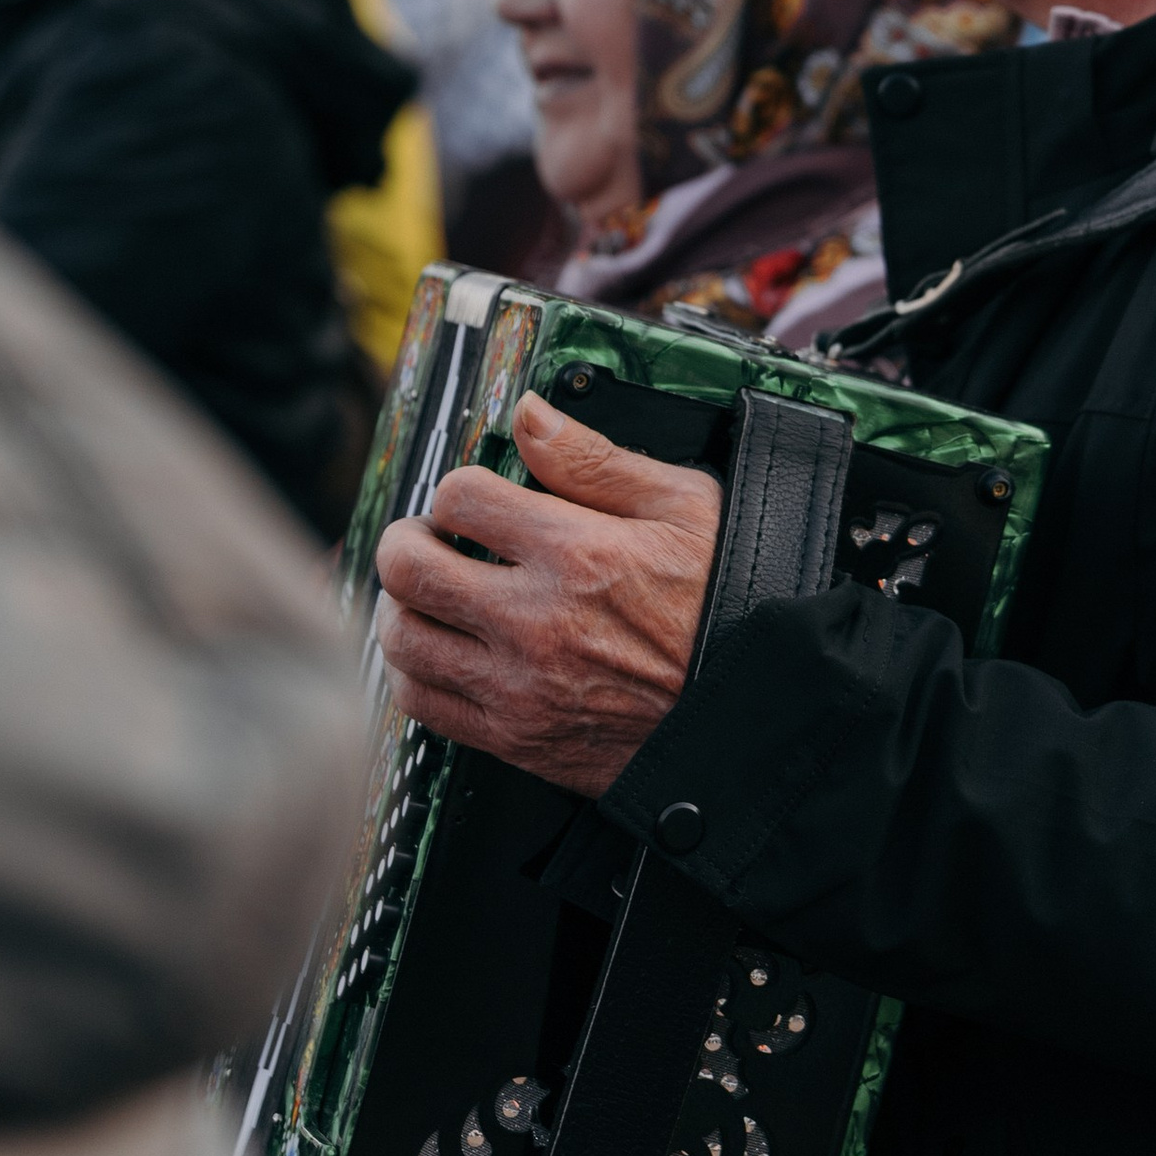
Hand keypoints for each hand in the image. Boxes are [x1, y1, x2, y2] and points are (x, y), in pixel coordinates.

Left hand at [373, 391, 721, 797]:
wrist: (752, 710)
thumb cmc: (725, 603)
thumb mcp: (684, 506)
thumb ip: (595, 459)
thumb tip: (531, 416)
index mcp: (576, 554)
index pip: (460, 498)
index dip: (459, 489)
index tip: (475, 500)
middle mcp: (536, 623)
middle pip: (408, 569)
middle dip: (407, 540)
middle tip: (428, 538)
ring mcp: (520, 687)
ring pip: (403, 640)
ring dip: (403, 607)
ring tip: (431, 594)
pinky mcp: (516, 739)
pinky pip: (423, 704)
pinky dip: (416, 672)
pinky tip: (445, 651)